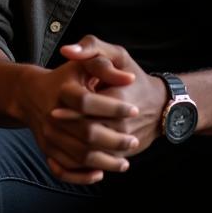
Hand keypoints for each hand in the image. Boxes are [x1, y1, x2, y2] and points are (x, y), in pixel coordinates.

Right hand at [13, 55, 139, 184]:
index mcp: (62, 91)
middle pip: (87, 133)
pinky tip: (99, 172)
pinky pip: (63, 170)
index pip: (87, 101)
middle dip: (115, 140)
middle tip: (133, 141)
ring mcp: (48, 135)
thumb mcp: (82, 64)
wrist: (31, 93)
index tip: (134, 110)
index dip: (114, 107)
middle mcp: (51, 115)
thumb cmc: (64, 78)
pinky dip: (82, 176)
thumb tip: (128, 79)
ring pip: (79, 156)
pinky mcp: (46, 150)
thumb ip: (104, 65)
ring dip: (105, 162)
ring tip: (125, 162)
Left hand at [50, 35, 167, 160]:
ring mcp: (123, 141)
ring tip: (56, 140)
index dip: (69, 112)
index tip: (54, 111)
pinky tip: (66, 153)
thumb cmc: (134, 77)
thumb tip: (67, 50)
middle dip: (67, 131)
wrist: (160, 106)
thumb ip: (92, 48)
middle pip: (88, 132)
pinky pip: (99, 164)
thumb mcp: (118, 55)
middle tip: (51, 127)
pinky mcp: (123, 155)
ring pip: (93, 152)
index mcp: (119, 97)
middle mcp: (123, 123)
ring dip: (71, 149)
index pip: (88, 107)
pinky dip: (81, 164)